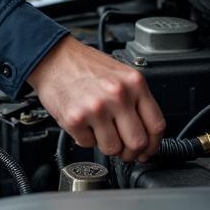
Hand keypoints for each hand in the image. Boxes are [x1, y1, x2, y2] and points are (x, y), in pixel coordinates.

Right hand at [28, 35, 164, 161]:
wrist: (53, 57)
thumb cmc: (84, 65)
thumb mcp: (120, 74)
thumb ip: (136, 100)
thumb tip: (145, 133)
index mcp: (134, 83)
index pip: (156, 126)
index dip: (153, 145)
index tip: (146, 151)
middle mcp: (118, 95)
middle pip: (137, 143)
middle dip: (129, 152)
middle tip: (122, 149)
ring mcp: (96, 108)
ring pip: (113, 149)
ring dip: (106, 145)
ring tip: (98, 129)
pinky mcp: (75, 118)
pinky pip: (88, 144)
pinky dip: (85, 138)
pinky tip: (83, 122)